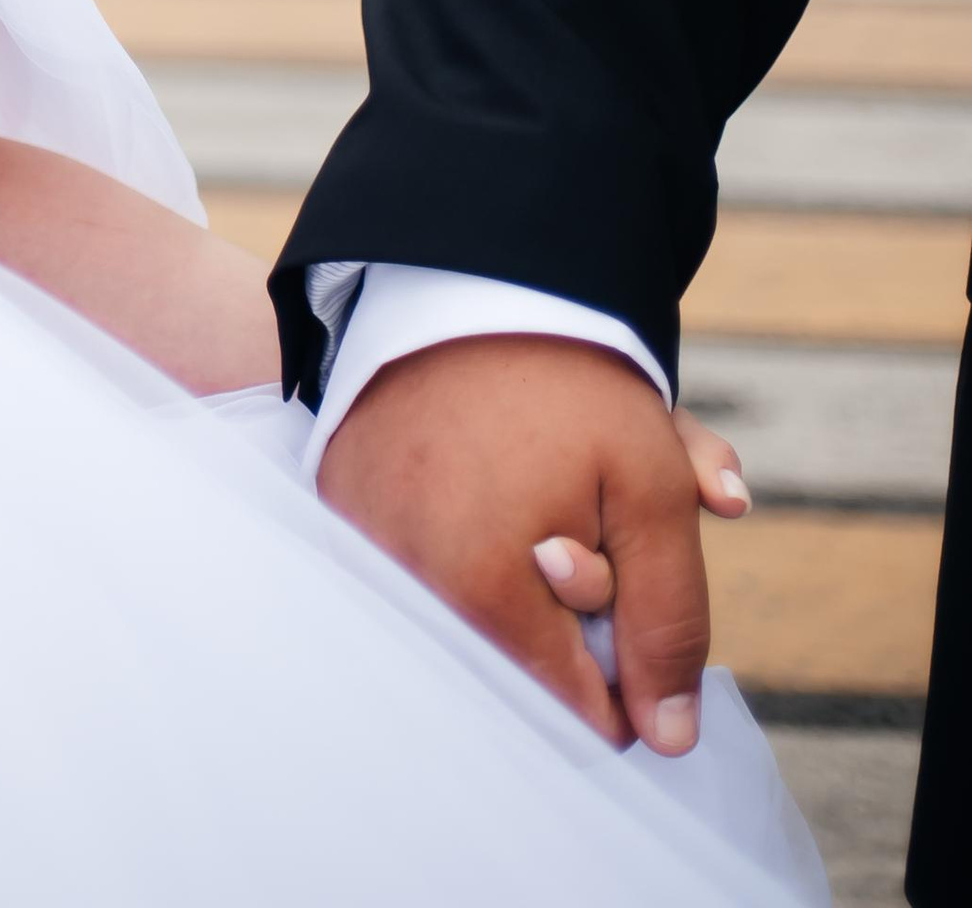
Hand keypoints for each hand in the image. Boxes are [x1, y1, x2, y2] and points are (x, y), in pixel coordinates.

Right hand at [317, 335, 710, 753]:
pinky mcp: (338, 502)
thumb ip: (670, 620)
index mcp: (483, 591)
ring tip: (524, 482)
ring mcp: (363, 541)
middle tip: (577, 509)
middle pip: (523, 661)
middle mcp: (406, 583)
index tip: (618, 559)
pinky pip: (412, 566)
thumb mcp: (652, 488)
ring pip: (470, 615)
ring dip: (511, 571)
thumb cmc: (571, 381)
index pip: (583, 708)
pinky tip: (474, 473)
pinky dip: (454, 538)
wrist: (469, 269)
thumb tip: (666, 740)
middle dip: (570, 606)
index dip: (623, 647)